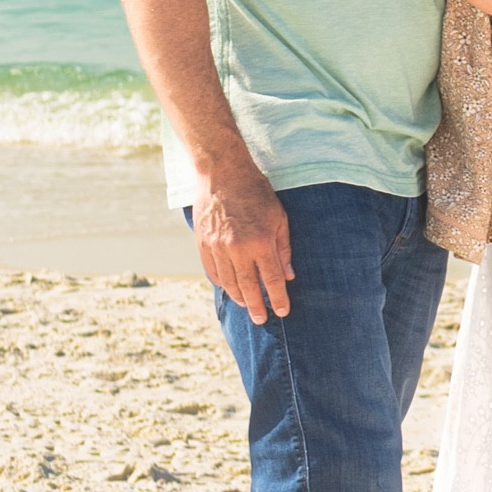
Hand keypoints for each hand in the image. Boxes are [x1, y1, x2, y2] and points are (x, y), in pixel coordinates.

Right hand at [192, 162, 293, 322]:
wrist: (222, 173)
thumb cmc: (256, 192)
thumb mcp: (279, 217)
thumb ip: (283, 249)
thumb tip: (288, 275)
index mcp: (260, 242)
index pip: (271, 280)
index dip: (278, 299)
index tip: (283, 311)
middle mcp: (237, 249)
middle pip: (248, 288)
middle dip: (256, 307)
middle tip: (261, 319)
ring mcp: (217, 247)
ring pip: (228, 283)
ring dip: (238, 297)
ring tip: (246, 305)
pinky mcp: (202, 243)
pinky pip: (212, 271)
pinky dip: (221, 283)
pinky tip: (229, 287)